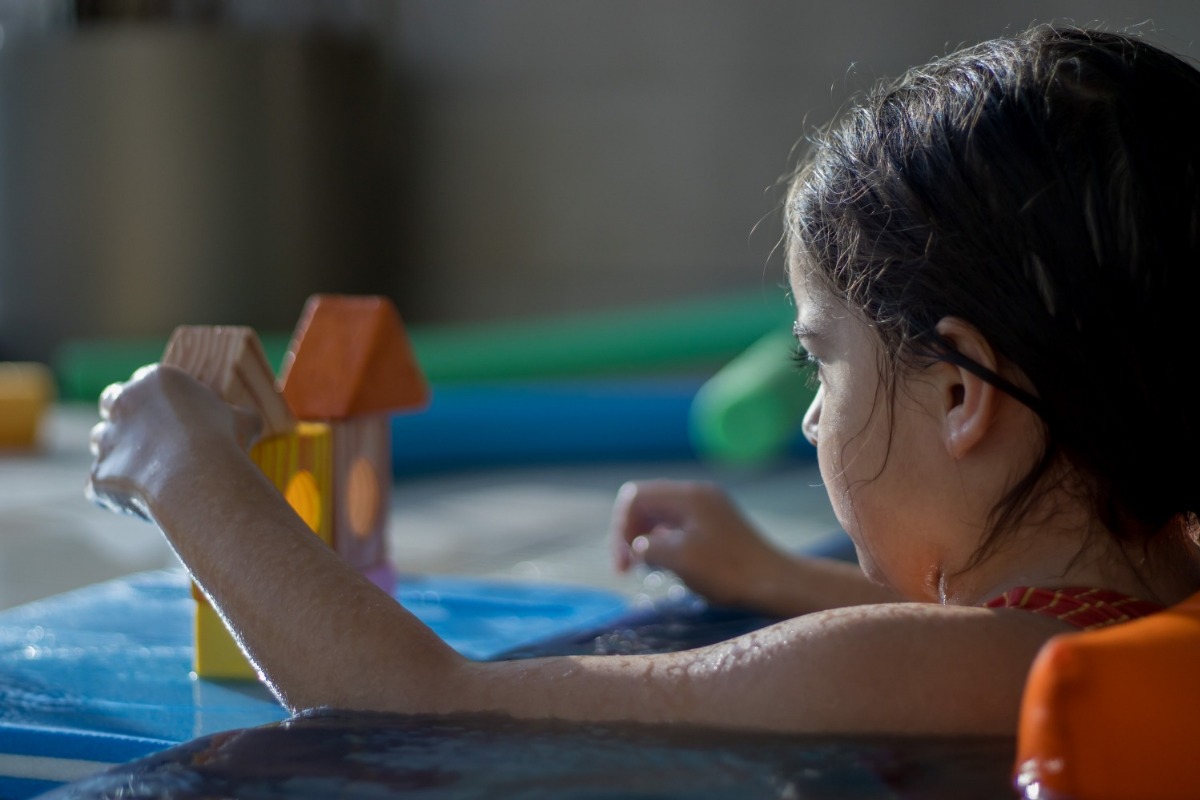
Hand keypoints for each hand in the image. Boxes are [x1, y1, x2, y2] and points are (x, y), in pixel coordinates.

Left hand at [87, 365, 262, 520]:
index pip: (143, 380)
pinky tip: (146, 500)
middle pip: (111, 402)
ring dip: (120, 451)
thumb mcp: (244, 419)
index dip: (153, 398)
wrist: (198, 478)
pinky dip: (118, 491)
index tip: (167, 414)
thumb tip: (246, 422)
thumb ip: (235, 415)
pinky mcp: (99, 474)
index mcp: (156, 380)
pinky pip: (102, 483)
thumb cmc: (224, 441)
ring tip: (150, 471)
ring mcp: (107, 439)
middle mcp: (123, 402)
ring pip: (102, 440)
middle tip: (148, 438)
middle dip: (124, 417)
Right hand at [608, 480, 786, 607]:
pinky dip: (666, 544)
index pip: (635, 497)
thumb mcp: (680, 559)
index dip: (622, 527)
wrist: (776, 583)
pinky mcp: (716, 525)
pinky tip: (669, 566)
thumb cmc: (729, 571)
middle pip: (647, 503)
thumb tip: (638, 547)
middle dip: (631, 533)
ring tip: (648, 568)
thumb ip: (648, 547)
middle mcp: (698, 495)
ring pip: (661, 516)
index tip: (625, 562)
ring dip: (647, 540)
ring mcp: (709, 509)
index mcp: (689, 496)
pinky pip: (678, 526)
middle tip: (628, 568)